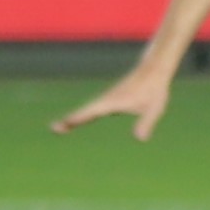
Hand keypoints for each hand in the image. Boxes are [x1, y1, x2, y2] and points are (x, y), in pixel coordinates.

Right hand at [54, 62, 177, 140]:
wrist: (154, 70)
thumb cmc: (155, 89)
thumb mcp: (154, 108)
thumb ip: (146, 123)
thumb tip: (140, 139)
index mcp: (114, 102)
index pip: (92, 112)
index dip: (78, 118)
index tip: (64, 123)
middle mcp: (107, 100)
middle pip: (85, 112)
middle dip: (70, 120)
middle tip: (54, 128)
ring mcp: (107, 99)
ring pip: (87, 110)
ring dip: (73, 118)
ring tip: (58, 128)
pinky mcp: (111, 100)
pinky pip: (93, 110)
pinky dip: (82, 116)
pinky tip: (77, 122)